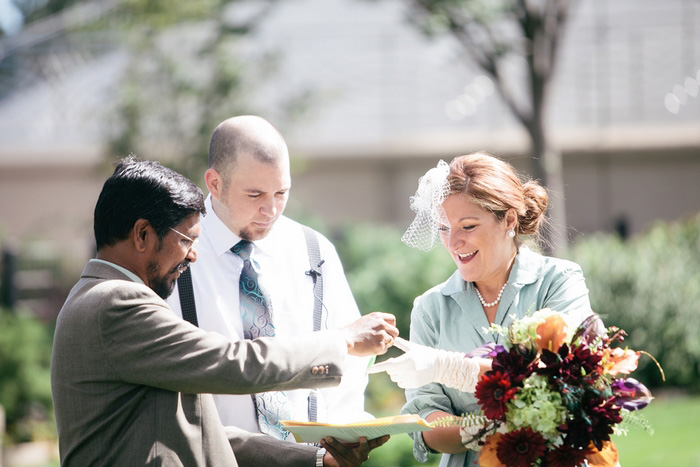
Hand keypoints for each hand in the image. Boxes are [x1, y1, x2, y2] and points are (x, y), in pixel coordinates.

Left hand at [321, 435, 389, 466]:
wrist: (342, 464)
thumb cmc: (350, 447)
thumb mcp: (356, 443)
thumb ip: (359, 436)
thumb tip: (361, 421)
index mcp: (367, 450)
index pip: (376, 444)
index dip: (381, 440)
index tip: (386, 435)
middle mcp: (361, 457)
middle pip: (362, 450)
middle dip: (363, 444)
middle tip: (363, 438)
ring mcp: (352, 462)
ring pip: (344, 452)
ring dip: (335, 443)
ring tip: (327, 436)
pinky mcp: (342, 465)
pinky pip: (335, 455)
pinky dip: (328, 447)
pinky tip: (322, 440)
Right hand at [341, 312, 397, 356]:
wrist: (345, 340)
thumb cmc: (352, 332)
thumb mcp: (365, 321)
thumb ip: (375, 323)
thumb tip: (384, 328)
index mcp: (377, 316)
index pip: (392, 319)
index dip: (391, 326)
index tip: (387, 331)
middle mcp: (381, 324)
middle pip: (395, 331)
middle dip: (391, 337)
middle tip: (382, 341)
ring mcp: (382, 334)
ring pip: (391, 341)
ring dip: (384, 344)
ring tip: (373, 345)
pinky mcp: (380, 345)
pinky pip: (384, 349)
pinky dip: (379, 351)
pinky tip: (369, 349)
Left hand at [367, 337, 487, 391]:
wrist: (438, 366)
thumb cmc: (424, 353)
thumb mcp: (412, 347)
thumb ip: (401, 343)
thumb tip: (391, 337)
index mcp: (406, 360)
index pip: (388, 365)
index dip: (376, 368)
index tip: (366, 370)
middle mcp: (407, 371)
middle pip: (390, 371)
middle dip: (392, 367)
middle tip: (400, 361)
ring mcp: (410, 379)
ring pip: (394, 378)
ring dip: (396, 373)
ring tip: (407, 367)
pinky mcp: (412, 385)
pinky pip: (400, 383)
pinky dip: (402, 379)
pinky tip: (410, 373)